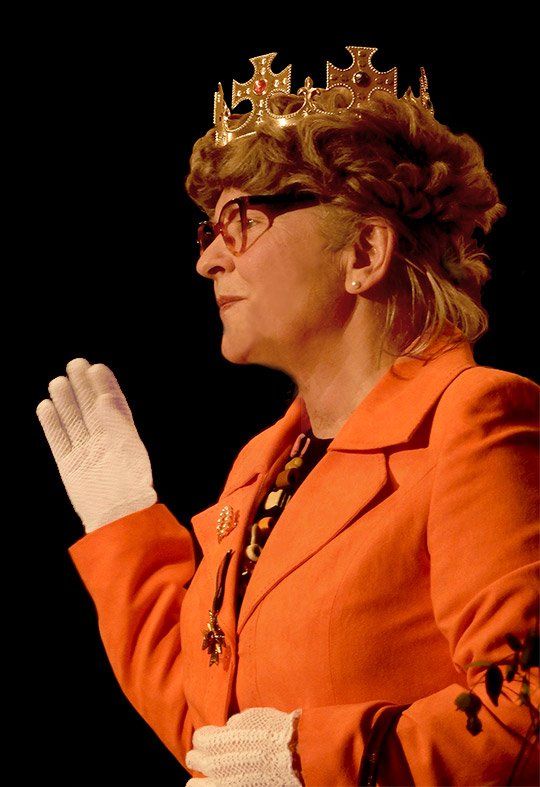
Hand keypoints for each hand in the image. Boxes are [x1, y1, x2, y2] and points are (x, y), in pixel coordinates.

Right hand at [36, 357, 156, 531]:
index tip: (96, 367)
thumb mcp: (128, 448)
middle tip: (75, 363)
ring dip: (66, 401)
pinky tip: (45, 406)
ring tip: (58, 381)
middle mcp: (104, 442)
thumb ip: (117, 421)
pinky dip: (51, 424)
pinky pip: (58, 441)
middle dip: (83, 387)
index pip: (112, 404)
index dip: (104, 386)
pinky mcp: (70, 466)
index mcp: (124, 436)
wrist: (118, 517)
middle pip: (90, 409)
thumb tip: (103, 395)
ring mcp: (86, 453)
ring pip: (73, 421)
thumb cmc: (132, 485)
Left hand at [185, 706, 302, 785]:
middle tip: (203, 757)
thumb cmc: (277, 734)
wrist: (296, 760)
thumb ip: (234, 725)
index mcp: (218, 741)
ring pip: (195, 786)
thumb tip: (227, 729)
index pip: (199, 739)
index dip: (205, 736)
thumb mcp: (253, 718)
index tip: (210, 737)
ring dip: (199, 781)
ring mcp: (225, 784)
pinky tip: (220, 785)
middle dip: (198, 757)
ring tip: (203, 780)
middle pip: (194, 760)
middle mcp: (216, 765)